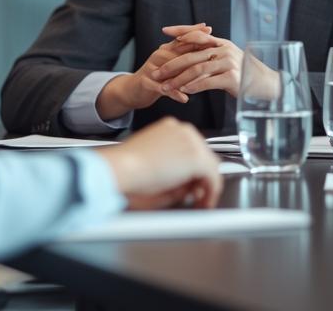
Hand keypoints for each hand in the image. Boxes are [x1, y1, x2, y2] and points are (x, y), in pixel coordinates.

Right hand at [96, 24, 216, 119]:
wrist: (134, 90)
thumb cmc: (158, 77)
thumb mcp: (172, 63)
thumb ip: (185, 54)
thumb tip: (207, 45)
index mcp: (165, 49)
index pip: (181, 38)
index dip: (195, 33)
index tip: (210, 30)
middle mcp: (158, 55)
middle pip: (177, 51)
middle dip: (194, 51)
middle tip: (210, 54)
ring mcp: (151, 68)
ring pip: (170, 69)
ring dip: (186, 74)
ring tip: (202, 79)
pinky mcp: (145, 82)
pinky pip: (161, 88)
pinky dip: (174, 94)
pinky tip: (185, 99)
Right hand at [96, 118, 222, 209]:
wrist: (118, 168)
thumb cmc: (125, 170)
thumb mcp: (152, 169)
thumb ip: (174, 175)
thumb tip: (190, 187)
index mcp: (169, 129)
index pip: (191, 148)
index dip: (194, 169)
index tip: (191, 184)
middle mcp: (182, 131)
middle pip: (204, 155)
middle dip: (201, 177)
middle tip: (196, 196)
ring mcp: (191, 142)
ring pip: (211, 165)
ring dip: (207, 185)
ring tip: (200, 202)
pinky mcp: (195, 158)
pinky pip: (213, 177)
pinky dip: (211, 192)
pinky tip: (204, 203)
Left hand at [150, 29, 274, 99]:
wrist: (265, 85)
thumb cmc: (244, 74)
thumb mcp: (228, 59)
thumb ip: (212, 55)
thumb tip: (192, 53)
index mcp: (222, 43)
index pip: (197, 33)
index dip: (180, 30)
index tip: (164, 31)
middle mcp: (224, 49)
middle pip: (191, 55)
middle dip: (171, 64)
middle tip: (156, 72)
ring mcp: (229, 63)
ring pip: (197, 69)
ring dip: (178, 80)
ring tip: (166, 87)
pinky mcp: (232, 77)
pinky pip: (208, 81)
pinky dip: (194, 87)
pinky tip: (184, 92)